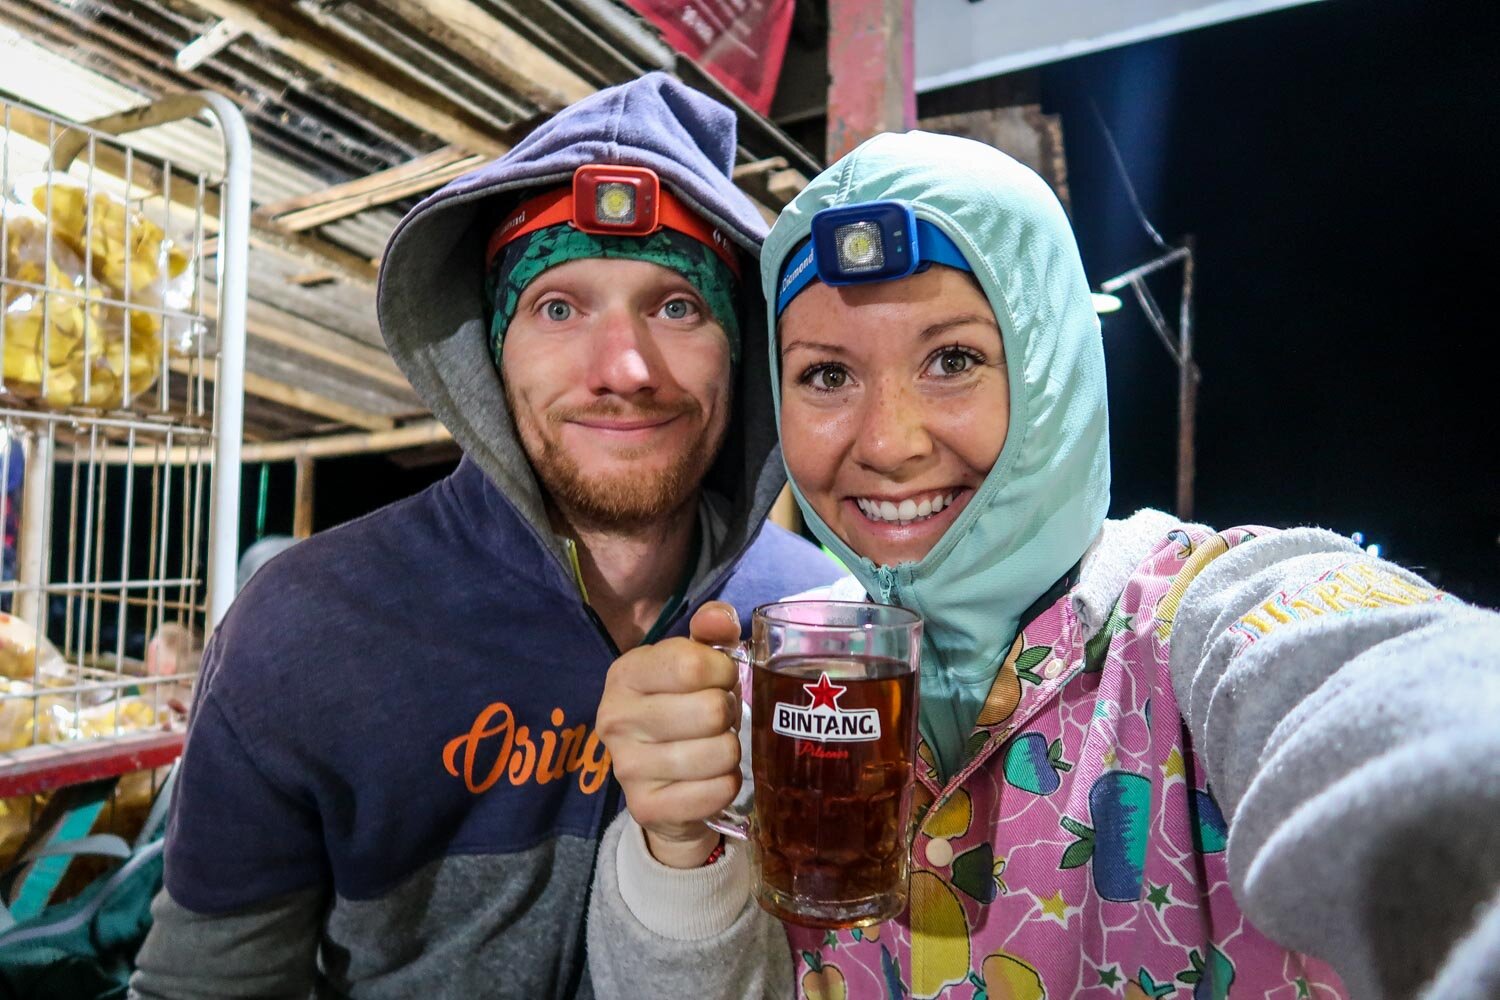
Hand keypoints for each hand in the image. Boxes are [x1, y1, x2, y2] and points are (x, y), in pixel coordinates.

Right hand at [596, 601, 742, 867]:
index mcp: (625, 673)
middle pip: (711, 711)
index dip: (723, 672)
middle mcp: (615, 717)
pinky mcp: (645, 807)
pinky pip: (716, 792)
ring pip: (719, 753)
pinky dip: (728, 785)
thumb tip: (721, 619)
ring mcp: (626, 767)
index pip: (692, 664)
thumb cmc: (684, 707)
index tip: (720, 681)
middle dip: (729, 714)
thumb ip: (711, 631)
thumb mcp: (695, 662)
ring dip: (731, 751)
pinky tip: (714, 778)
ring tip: (715, 746)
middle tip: (719, 719)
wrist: (662, 783)